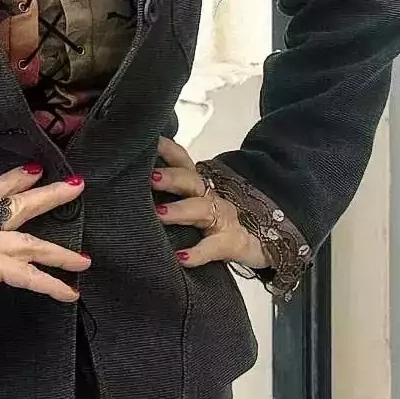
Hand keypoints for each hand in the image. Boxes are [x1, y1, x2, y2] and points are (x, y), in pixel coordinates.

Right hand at [0, 165, 89, 311]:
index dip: (11, 181)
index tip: (32, 171)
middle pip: (16, 207)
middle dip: (46, 197)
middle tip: (74, 187)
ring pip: (30, 244)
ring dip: (59, 252)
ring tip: (84, 259)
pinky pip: (27, 277)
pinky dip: (50, 285)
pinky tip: (68, 293)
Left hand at [151, 137, 270, 271]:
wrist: (265, 242)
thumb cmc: (218, 221)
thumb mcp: (197, 202)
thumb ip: (174, 192)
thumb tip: (134, 184)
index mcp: (198, 184)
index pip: (182, 161)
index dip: (166, 149)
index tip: (148, 141)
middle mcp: (209, 196)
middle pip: (190, 181)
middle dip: (171, 177)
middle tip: (149, 177)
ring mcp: (222, 218)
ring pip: (201, 209)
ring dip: (179, 210)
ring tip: (158, 213)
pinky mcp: (231, 243)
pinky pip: (213, 247)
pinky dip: (197, 253)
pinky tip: (181, 257)